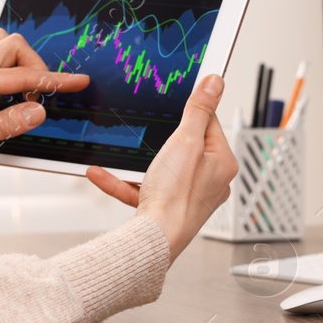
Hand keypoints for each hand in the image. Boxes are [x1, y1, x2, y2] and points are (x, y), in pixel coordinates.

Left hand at [0, 28, 90, 181]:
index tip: (79, 82)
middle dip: (34, 66)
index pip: (22, 76)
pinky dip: (1, 61)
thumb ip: (5, 125)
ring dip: (17, 60)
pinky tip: (2, 85)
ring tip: (21, 90)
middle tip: (38, 97)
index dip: (55, 80)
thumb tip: (38, 111)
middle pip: (12, 45)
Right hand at [83, 74, 235, 261]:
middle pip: (185, 145)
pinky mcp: (167, 208)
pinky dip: (123, 181)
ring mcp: (188, 196)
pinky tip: (100, 173)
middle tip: (146, 126)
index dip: (191, 111)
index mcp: (222, 163)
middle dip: (160, 138)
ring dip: (137, 161)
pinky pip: (143, 188)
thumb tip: (215, 82)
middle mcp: (210, 180)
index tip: (175, 100)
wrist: (155, 240)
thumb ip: (199, 110)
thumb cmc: (176, 196)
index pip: (209, 124)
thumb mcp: (186, 141)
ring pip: (161, 168)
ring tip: (120, 151)